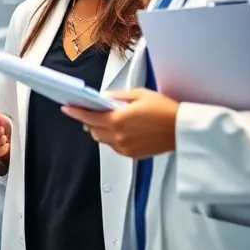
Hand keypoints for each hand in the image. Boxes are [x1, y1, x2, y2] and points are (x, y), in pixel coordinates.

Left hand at [61, 88, 179, 159]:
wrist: (182, 129)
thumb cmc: (165, 111)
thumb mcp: (139, 95)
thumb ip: (118, 97)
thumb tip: (105, 98)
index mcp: (118, 120)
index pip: (88, 117)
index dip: (75, 112)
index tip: (67, 108)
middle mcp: (119, 136)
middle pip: (93, 131)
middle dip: (90, 121)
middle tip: (93, 112)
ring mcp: (126, 147)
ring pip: (103, 140)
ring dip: (101, 131)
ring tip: (111, 120)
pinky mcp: (133, 155)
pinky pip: (115, 147)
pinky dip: (113, 139)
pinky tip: (122, 130)